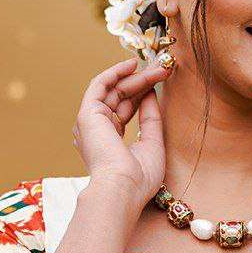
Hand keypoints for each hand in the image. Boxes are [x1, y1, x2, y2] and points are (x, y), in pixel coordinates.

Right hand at [72, 56, 171, 209]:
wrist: (123, 188)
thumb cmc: (139, 178)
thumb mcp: (152, 143)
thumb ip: (150, 119)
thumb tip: (150, 93)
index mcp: (109, 142)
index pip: (126, 110)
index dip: (143, 94)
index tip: (161, 82)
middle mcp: (96, 130)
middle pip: (121, 98)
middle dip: (143, 82)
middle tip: (163, 70)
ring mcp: (90, 122)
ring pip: (114, 90)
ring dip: (136, 76)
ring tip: (158, 68)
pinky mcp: (88, 114)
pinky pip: (100, 85)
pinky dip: (115, 72)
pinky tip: (132, 64)